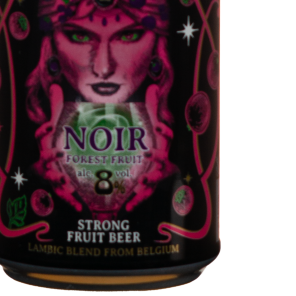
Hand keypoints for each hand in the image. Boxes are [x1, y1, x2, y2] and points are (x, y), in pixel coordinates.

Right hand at [33, 83, 82, 211]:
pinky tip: (79, 207)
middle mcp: (43, 161)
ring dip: (58, 181)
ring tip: (67, 181)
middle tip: (60, 153)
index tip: (50, 125)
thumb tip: (55, 85)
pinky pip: (63, 197)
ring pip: (51, 180)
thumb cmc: (49, 145)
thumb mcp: (53, 126)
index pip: (39, 136)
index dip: (43, 130)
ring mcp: (49, 176)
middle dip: (50, 157)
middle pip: (43, 159)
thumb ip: (55, 108)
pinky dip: (70, 202)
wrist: (41, 174)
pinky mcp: (58, 190)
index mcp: (43, 144)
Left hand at [125, 84, 175, 212]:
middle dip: (156, 161)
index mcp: (167, 143)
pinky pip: (145, 196)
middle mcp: (166, 160)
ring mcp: (159, 175)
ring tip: (137, 188)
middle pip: (164, 162)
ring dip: (147, 186)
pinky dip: (136, 202)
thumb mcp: (157, 120)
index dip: (165, 130)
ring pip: (156, 183)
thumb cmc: (160, 138)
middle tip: (146, 158)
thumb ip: (155, 106)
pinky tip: (126, 208)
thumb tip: (154, 86)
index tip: (158, 125)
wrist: (168, 162)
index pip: (169, 135)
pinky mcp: (150, 187)